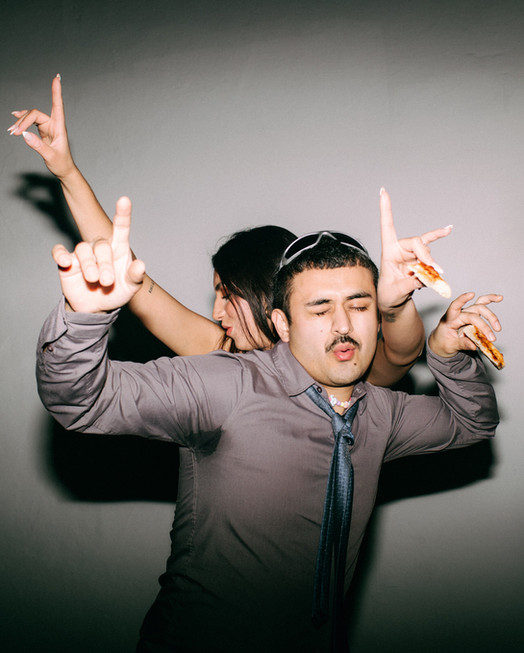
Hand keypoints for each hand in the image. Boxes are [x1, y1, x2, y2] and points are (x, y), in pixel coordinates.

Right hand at [8, 74, 75, 178]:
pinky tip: (15, 120)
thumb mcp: (50, 156)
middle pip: (36, 114)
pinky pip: (31, 122)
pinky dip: (22, 122)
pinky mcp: (43, 131)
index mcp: (60, 128)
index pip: (58, 106)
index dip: (56, 91)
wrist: (64, 170)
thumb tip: (24, 135)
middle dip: (23, 121)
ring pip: (31, 118)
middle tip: (14, 132)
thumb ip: (38, 146)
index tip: (57, 77)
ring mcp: (48, 127)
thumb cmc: (61, 164)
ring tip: (12, 131)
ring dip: (21, 123)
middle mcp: (54, 125)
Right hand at [53, 196, 144, 312]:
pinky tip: (65, 262)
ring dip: (89, 265)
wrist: (96, 307)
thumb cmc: (116, 292)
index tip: (124, 200)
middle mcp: (100, 248)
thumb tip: (140, 264)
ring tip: (94, 280)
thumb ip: (135, 276)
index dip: (122, 214)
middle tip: (108, 281)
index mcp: (118, 249)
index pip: (121, 228)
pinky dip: (59, 255)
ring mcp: (83, 254)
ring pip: (83, 249)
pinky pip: (59, 252)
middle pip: (101, 246)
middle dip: (105, 264)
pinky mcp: (66, 263)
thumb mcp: (130, 287)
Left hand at [377, 188, 452, 312]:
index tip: (383, 191)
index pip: (387, 227)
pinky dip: (438, 258)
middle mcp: (400, 250)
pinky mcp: (421, 261)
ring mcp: (412, 255)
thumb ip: (408, 284)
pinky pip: (432, 257)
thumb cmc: (388, 296)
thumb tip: (422, 277)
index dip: (386, 209)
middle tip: (435, 268)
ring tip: (436, 274)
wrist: (394, 303)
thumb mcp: (394, 293)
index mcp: (388, 252)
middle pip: (416, 243)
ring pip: (427, 251)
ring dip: (432, 263)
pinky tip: (448, 232)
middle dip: (426, 254)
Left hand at [428, 292, 502, 357]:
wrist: (442, 343)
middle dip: (484, 325)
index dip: (462, 299)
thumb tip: (474, 345)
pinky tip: (499, 298)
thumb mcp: (449, 346)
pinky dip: (490, 301)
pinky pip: (481, 305)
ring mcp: (466, 313)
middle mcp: (458, 314)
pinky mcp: (472, 314)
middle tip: (491, 338)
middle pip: (473, 312)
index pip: (454, 307)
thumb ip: (461, 344)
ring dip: (491, 316)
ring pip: (480, 307)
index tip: (471, 294)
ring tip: (498, 327)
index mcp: (449, 320)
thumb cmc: (443, 342)